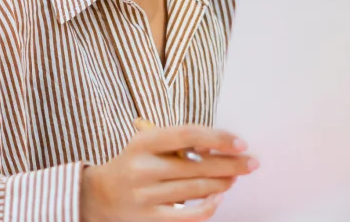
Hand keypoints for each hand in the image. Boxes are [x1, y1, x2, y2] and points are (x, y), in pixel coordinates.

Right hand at [80, 124, 257, 221]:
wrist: (98, 196)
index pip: (187, 135)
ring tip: (235, 177)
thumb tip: (220, 146)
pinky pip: (189, 215)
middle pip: (198, 166)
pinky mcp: (150, 218)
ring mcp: (146, 196)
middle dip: (231, 164)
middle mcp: (143, 168)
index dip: (217, 138)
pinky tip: (218, 197)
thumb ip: (178, 142)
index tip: (240, 143)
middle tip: (251, 163)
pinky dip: (209, 207)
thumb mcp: (147, 144)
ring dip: (223, 183)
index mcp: (143, 142)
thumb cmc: (133, 164)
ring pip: (197, 189)